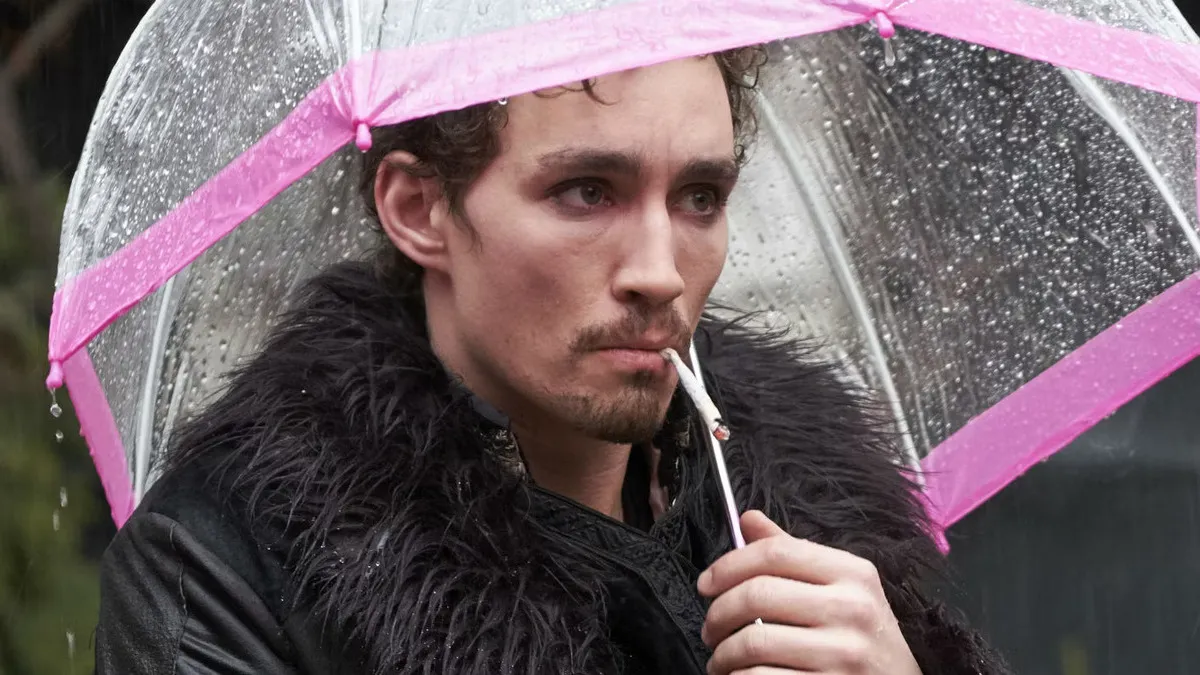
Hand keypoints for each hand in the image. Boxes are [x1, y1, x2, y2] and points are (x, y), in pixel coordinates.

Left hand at [697, 511, 919, 674]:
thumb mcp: (842, 587)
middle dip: (718, 613)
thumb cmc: (862, 635)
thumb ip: (793, 553)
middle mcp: (851, 609)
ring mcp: (842, 653)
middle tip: (710, 628)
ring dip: (723, 654)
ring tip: (721, 659)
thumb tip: (749, 519)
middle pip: (757, 595)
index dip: (729, 565)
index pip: (776, 553)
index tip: (706, 583)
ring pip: (753, 642)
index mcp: (852, 573)